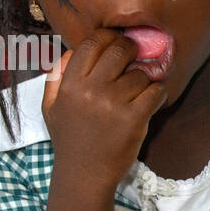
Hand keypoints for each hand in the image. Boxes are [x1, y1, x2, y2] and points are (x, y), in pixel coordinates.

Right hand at [42, 31, 166, 188]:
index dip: (108, 37)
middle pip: (119, 50)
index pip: (91, 43)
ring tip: (137, 91)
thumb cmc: (69, 138)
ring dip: (144, 78)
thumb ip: (57, 75)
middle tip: (135, 57)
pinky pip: (156, 91)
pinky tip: (151, 101)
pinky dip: (158, 93)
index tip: (116, 42)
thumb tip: (75, 49)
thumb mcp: (51, 106)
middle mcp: (90, 90)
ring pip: (140, 73)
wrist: (84, 173)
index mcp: (69, 84)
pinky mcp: (134, 118)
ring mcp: (113, 104)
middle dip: (131, 50)